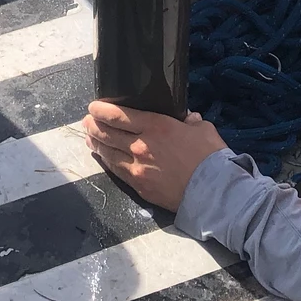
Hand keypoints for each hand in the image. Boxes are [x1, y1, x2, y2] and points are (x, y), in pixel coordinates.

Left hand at [82, 100, 227, 210]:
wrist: (213, 192)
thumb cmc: (210, 157)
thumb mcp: (203, 129)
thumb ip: (190, 121)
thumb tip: (187, 118)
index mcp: (156, 126)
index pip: (120, 115)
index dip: (102, 110)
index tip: (94, 107)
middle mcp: (141, 144)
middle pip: (108, 132)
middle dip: (94, 125)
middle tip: (87, 120)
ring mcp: (137, 166)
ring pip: (108, 152)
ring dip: (95, 142)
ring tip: (89, 136)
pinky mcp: (138, 185)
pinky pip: (115, 170)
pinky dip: (105, 160)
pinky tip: (101, 155)